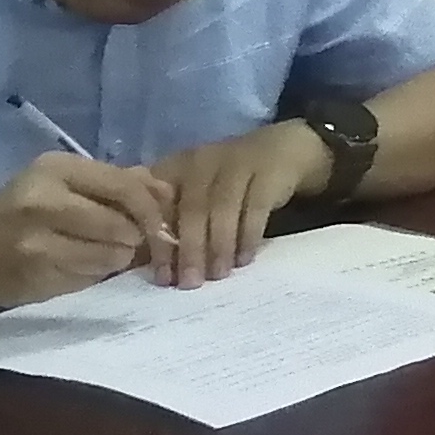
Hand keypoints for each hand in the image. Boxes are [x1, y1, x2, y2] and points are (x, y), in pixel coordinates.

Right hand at [0, 151, 165, 306]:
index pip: (125, 186)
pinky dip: (95, 273)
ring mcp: (37, 240)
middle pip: (123, 224)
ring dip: (117, 258)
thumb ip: (116, 182)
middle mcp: (44, 200)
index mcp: (56, 168)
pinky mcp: (36, 274)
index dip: (153, 209)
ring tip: (99, 252)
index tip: (161, 223)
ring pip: (112, 255)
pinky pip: (91, 276)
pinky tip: (78, 265)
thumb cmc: (22, 212)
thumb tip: (168, 191)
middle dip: (135, 237)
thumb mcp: (62, 183)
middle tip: (128, 241)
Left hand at [144, 122, 333, 283]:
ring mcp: (237, 163)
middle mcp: (203, 162)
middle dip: (190, 249)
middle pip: (193, 209)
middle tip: (190, 283)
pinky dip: (248, 235)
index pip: (160, 207)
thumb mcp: (196, 193)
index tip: (163, 278)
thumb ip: (174, 222)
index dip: (159, 243)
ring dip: (219, 245)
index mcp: (176, 168)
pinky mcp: (268, 171)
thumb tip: (154, 268)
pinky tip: (244, 259)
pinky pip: (255, 207)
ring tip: (218, 274)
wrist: (279, 150)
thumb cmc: (226, 184)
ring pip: (222, 207)